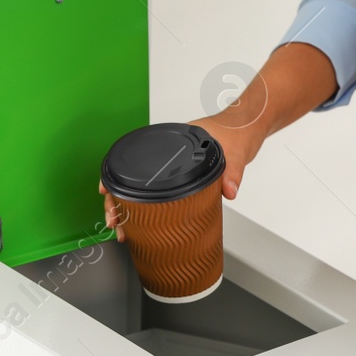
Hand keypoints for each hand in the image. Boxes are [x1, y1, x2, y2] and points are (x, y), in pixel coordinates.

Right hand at [98, 110, 256, 241]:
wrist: (249, 125)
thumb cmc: (237, 130)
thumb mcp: (235, 152)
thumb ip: (232, 172)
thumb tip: (229, 190)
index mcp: (173, 141)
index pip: (134, 159)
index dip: (116, 177)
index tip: (107, 193)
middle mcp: (168, 153)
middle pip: (134, 178)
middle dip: (120, 202)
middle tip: (115, 223)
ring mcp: (173, 164)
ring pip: (143, 187)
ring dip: (130, 208)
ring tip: (124, 230)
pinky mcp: (183, 174)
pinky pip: (158, 191)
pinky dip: (147, 207)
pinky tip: (142, 222)